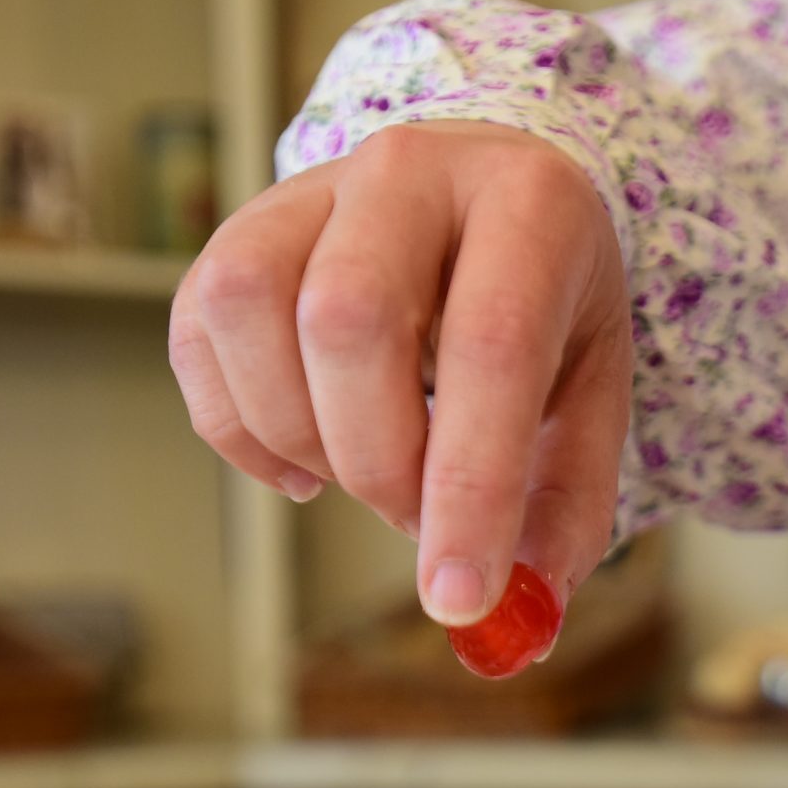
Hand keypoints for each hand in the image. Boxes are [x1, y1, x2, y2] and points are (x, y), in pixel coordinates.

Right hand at [167, 122, 632, 626]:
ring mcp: (311, 190)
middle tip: (415, 516)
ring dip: (295, 434)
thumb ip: (564, 504)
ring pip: (249, 309)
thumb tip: (521, 616)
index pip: (489, 345)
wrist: (485, 191)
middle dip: (375, 461)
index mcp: (528, 202)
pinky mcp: (238, 229)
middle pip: (349, 319)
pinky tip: (303, 457)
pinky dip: (238, 429)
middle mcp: (411, 171)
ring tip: (362, 468)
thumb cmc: (544, 302)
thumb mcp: (590, 390)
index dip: (470, 487)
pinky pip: (197, 335)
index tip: (458, 598)